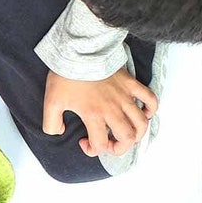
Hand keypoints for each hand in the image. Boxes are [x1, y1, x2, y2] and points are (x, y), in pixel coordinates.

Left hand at [42, 68, 158, 156]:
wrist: (77, 52)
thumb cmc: (64, 77)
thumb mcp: (50, 103)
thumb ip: (51, 124)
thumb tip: (59, 133)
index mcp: (93, 115)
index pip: (100, 144)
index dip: (92, 150)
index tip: (83, 142)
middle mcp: (112, 108)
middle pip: (127, 138)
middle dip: (120, 148)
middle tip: (110, 145)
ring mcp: (124, 96)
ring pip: (141, 123)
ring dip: (137, 134)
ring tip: (127, 134)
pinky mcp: (131, 83)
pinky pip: (150, 98)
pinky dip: (151, 109)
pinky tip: (143, 114)